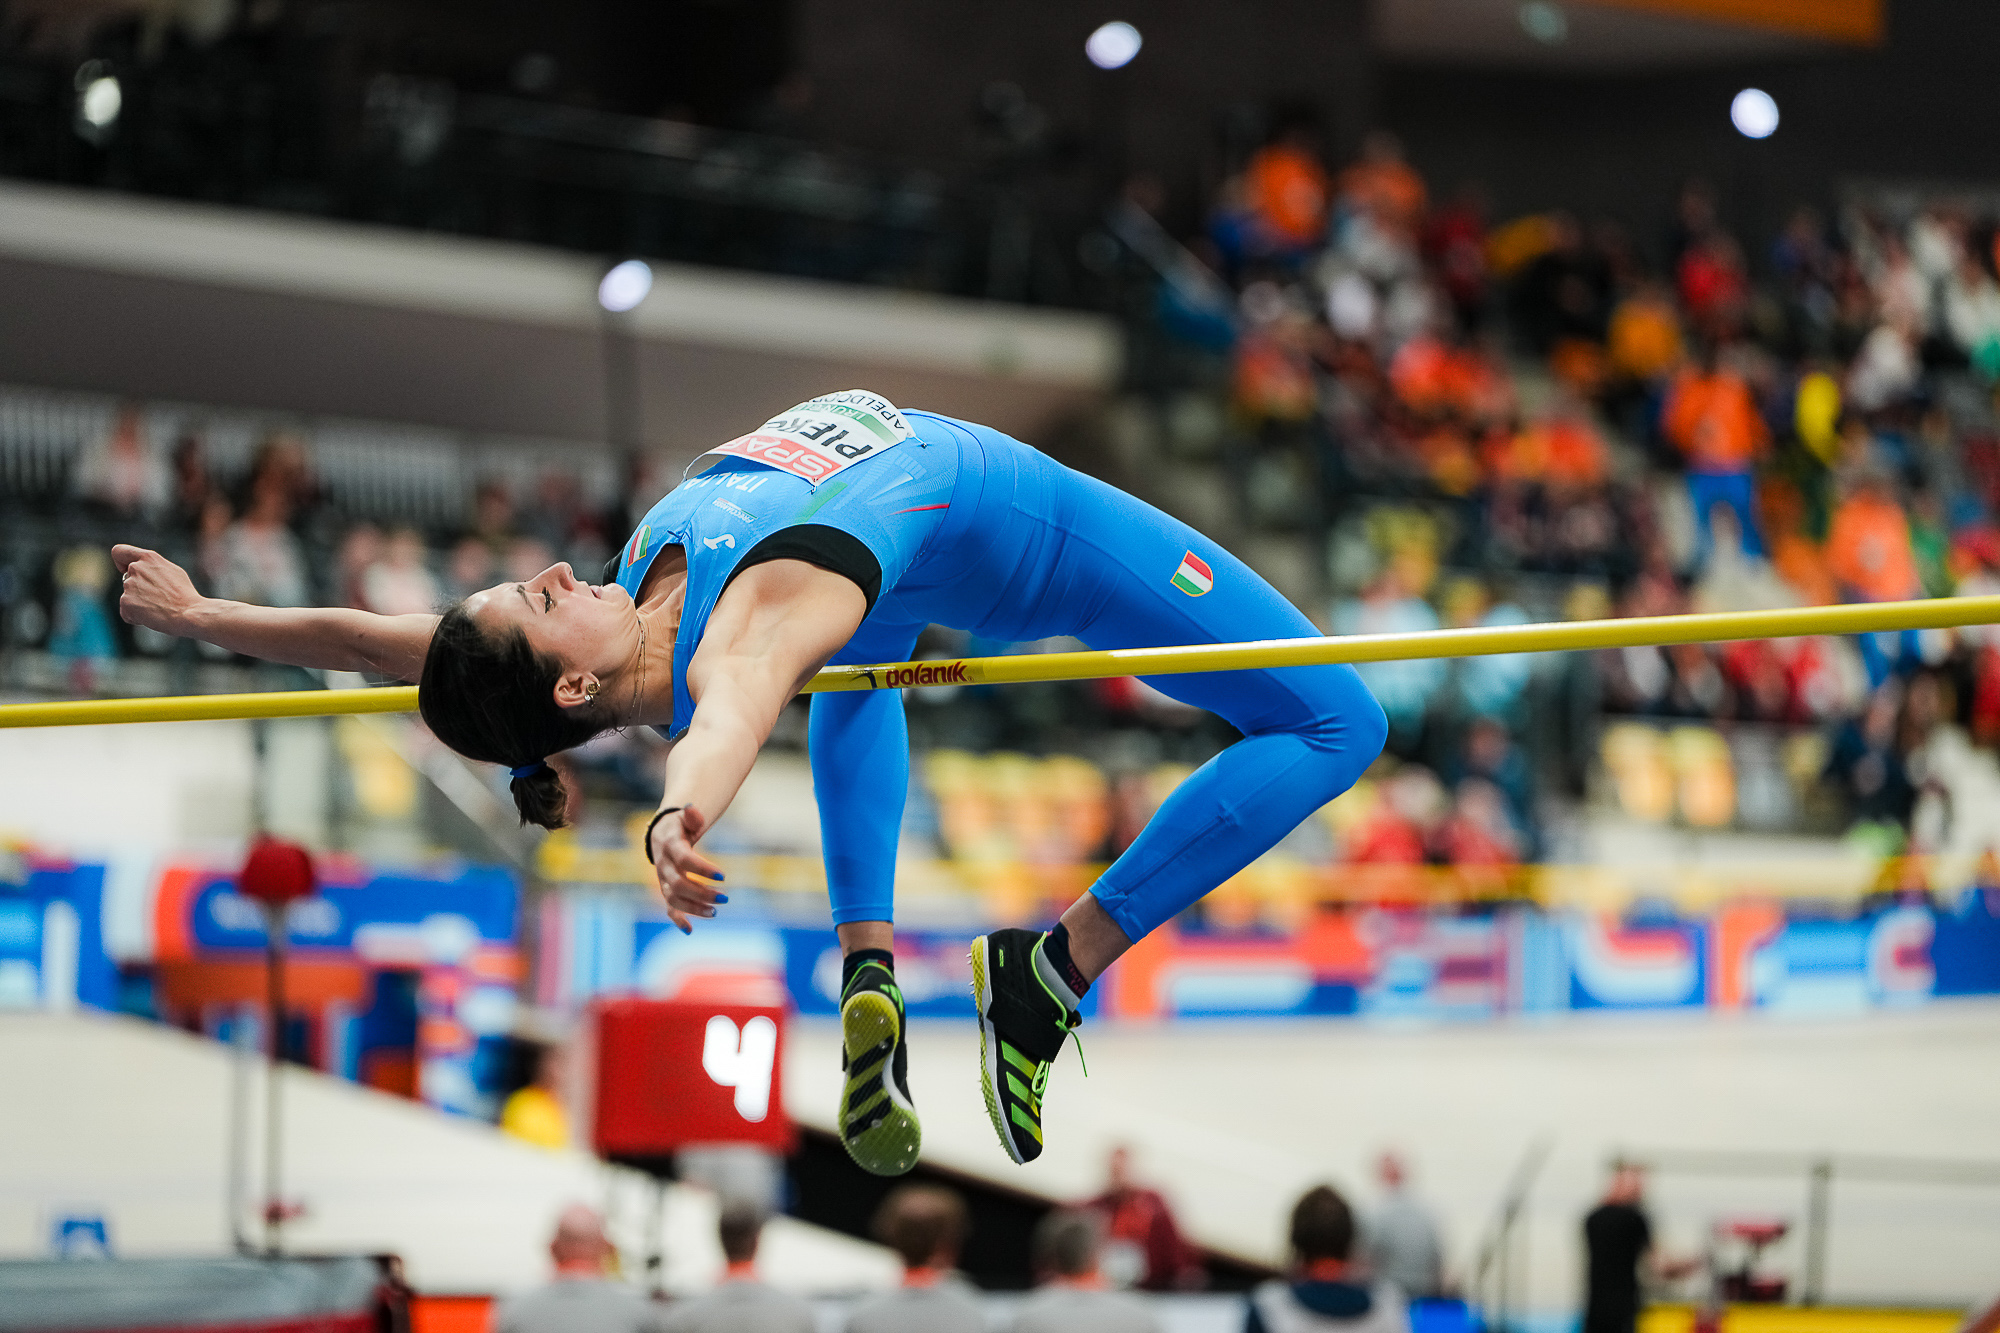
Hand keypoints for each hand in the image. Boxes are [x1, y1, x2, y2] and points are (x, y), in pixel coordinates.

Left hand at [113, 545, 203, 636]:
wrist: (189, 614)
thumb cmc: (185, 595)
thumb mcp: (172, 571)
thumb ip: (153, 568)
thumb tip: (143, 572)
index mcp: (149, 558)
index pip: (119, 552)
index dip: (121, 562)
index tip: (126, 570)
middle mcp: (136, 568)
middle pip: (127, 579)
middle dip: (138, 589)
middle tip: (158, 598)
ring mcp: (129, 586)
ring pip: (128, 596)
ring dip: (139, 603)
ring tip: (159, 607)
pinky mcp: (126, 603)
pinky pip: (126, 612)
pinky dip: (136, 616)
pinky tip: (153, 616)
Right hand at [648, 806, 725, 932]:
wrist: (661, 834)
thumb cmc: (680, 825)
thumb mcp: (686, 817)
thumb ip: (692, 816)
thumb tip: (693, 808)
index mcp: (669, 845)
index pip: (685, 860)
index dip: (703, 869)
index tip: (724, 876)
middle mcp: (663, 865)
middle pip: (678, 884)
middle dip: (701, 893)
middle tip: (725, 898)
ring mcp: (663, 879)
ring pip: (673, 898)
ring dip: (693, 908)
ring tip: (714, 912)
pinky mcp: (666, 889)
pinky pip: (668, 907)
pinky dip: (677, 919)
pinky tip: (689, 930)